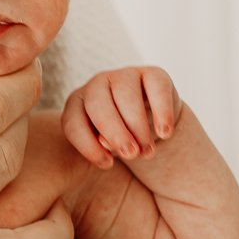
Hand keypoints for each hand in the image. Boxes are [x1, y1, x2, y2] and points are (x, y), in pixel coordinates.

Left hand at [61, 66, 182, 169]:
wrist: (154, 126)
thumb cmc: (122, 139)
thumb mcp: (108, 147)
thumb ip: (102, 147)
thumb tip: (105, 143)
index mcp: (77, 104)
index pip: (74, 122)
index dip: (88, 145)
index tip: (107, 164)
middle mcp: (97, 85)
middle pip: (98, 105)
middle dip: (114, 132)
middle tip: (130, 154)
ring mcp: (124, 76)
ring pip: (126, 96)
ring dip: (138, 127)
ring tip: (147, 151)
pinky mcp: (152, 74)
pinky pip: (156, 87)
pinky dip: (161, 111)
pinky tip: (164, 133)